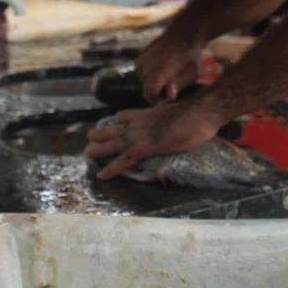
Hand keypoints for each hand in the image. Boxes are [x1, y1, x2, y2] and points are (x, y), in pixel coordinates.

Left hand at [84, 99, 223, 179]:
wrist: (200, 113)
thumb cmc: (198, 114)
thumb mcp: (183, 111)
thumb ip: (175, 115)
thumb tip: (180, 117)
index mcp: (150, 113)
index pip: (129, 115)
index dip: (120, 118)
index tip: (114, 119)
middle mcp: (141, 122)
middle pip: (116, 128)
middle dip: (103, 133)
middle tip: (90, 137)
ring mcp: (140, 135)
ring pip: (114, 143)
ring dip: (100, 149)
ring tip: (87, 153)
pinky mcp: (143, 148)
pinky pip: (123, 160)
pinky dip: (111, 168)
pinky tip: (102, 175)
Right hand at [135, 30, 203, 103]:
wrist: (181, 35)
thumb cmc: (190, 56)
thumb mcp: (193, 72)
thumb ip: (180, 83)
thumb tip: (169, 96)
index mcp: (163, 64)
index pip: (150, 87)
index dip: (154, 98)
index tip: (161, 100)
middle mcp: (148, 62)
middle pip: (147, 89)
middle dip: (158, 91)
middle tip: (172, 83)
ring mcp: (141, 61)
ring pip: (144, 84)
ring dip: (155, 84)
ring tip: (168, 75)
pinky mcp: (137, 62)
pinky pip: (142, 78)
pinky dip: (150, 78)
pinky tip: (161, 71)